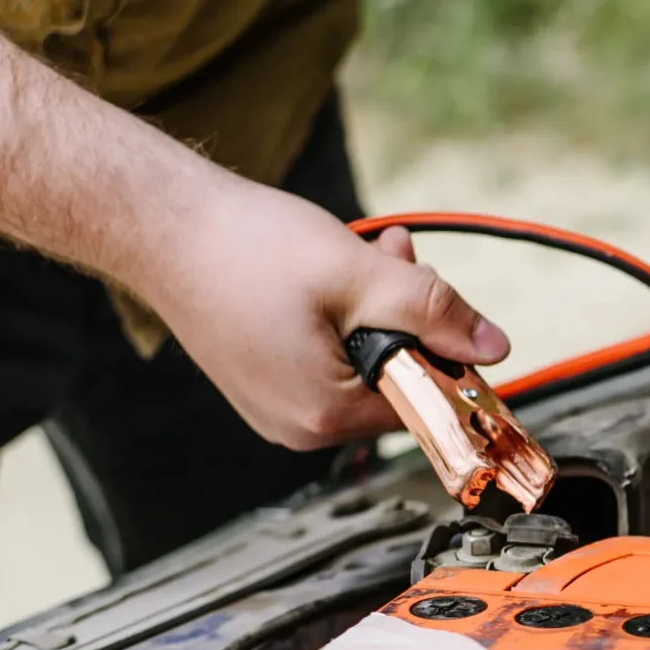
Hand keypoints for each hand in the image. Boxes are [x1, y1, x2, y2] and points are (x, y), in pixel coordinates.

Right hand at [136, 182, 508, 450]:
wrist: (155, 224)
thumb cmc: (242, 249)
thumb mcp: (361, 275)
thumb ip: (435, 313)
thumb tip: (494, 347)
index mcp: (325, 416)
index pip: (426, 405)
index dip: (448, 353)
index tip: (449, 309)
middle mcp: (300, 426)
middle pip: (397, 382)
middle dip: (412, 319)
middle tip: (403, 261)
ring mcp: (278, 407)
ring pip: (365, 361)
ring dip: (380, 306)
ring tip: (369, 254)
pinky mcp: (265, 380)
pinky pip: (329, 356)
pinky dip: (345, 314)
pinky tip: (337, 270)